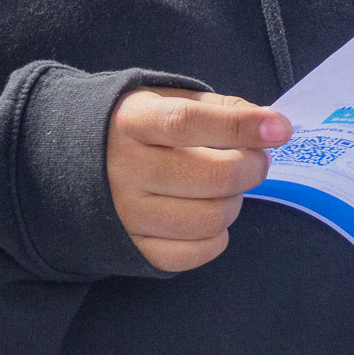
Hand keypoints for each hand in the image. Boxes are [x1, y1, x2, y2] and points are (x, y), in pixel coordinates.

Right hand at [106, 88, 290, 272]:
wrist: (73, 166)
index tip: (280, 130)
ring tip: (228, 188)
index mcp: (132, 121)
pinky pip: (193, 253)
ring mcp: (126, 214)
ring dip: (235, 203)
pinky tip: (210, 216)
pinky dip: (217, 237)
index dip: (240, 126)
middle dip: (252, 168)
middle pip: (211, 177)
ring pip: (209, 219)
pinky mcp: (132, 249)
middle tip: (256, 160)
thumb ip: (219, 109)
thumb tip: (270, 128)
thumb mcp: (169, 101)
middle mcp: (123, 169)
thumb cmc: (138, 127)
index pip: (189, 123)